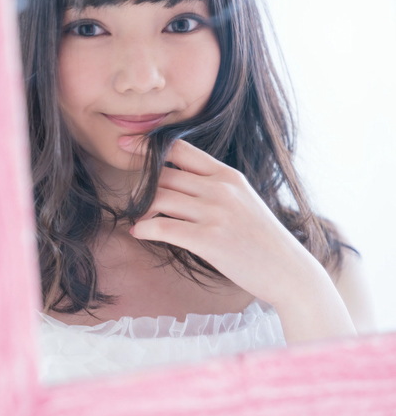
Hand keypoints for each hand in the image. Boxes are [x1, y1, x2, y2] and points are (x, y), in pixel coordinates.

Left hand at [122, 136, 315, 307]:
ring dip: (140, 208)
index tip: (125, 144)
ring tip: (137, 217)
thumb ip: (214, 186)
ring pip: (158, 198)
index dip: (148, 145)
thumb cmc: (261, 239)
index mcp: (227, 175)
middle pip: (163, 175)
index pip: (180, 148)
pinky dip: (144, 228)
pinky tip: (139, 232)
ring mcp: (215, 213)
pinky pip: (163, 228)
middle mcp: (220, 188)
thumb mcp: (243, 199)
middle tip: (130, 198)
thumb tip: (175, 182)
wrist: (288, 271)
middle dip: (141, 185)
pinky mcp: (208, 239)